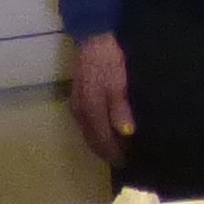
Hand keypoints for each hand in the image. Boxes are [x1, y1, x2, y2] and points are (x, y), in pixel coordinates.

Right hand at [70, 32, 136, 166]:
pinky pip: (86, 124)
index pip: (102, 140)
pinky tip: (106, 132)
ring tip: (117, 150)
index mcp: (90, 110)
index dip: (114, 154)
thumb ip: (120, 110)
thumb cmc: (109, 62)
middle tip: (123, 162)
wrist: (93, 39)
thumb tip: (125, 135)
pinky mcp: (78, 98)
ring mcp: (77, 105)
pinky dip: (96, 133)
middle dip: (107, 153)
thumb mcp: (118, 85)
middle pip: (92, 140)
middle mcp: (80, 112)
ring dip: (100, 144)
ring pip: (88, 133)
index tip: (127, 164)